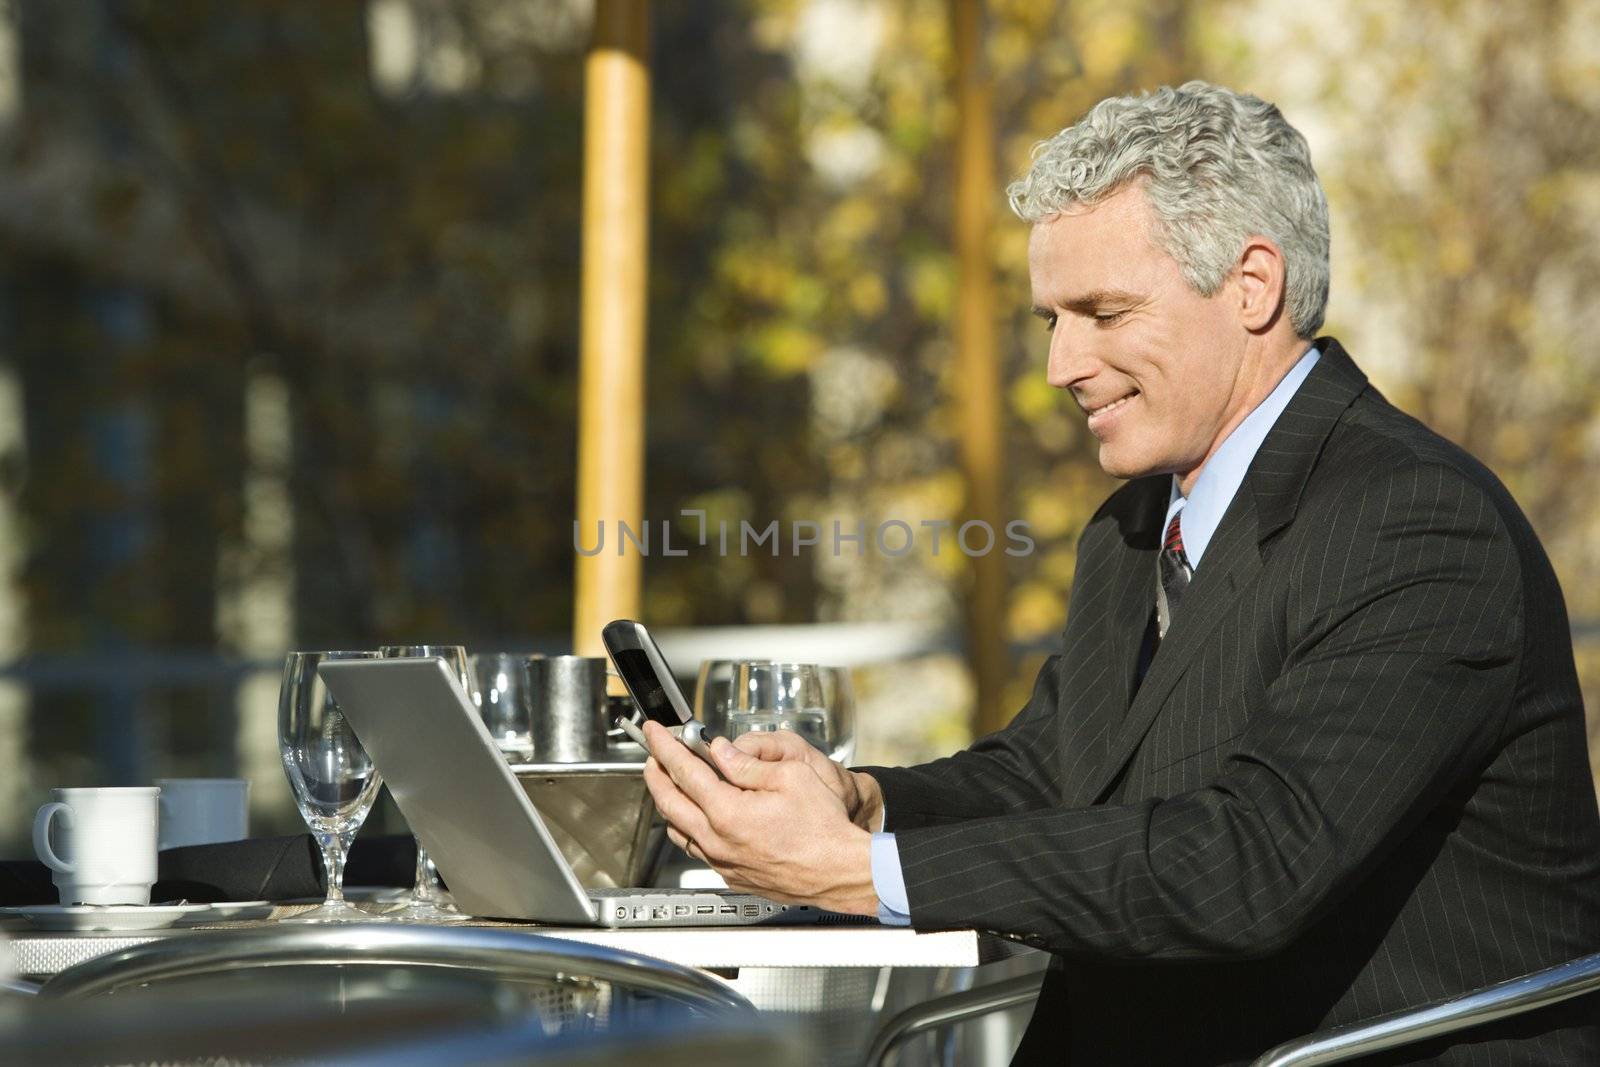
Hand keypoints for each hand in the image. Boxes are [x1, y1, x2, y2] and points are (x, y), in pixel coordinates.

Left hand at [641, 721, 877, 914]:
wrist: (839, 872)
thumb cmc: (823, 828)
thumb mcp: (791, 776)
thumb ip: (748, 763)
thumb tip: (720, 752)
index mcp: (729, 812)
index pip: (684, 771)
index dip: (666, 747)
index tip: (656, 733)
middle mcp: (718, 841)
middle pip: (669, 803)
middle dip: (656, 773)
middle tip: (653, 754)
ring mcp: (723, 862)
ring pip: (678, 830)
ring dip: (668, 802)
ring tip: (669, 782)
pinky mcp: (732, 876)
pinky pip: (696, 849)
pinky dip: (686, 827)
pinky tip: (694, 816)